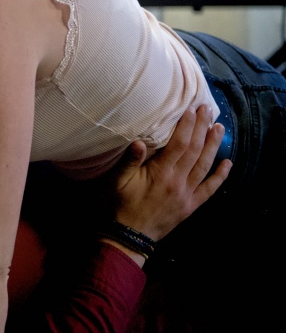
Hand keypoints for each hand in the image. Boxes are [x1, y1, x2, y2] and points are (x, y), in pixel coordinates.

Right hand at [110, 104, 230, 242]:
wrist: (130, 236)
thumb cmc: (120, 204)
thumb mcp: (118, 181)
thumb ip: (130, 160)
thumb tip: (139, 141)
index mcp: (161, 174)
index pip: (179, 144)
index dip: (187, 126)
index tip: (192, 110)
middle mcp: (178, 182)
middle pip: (195, 151)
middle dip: (202, 128)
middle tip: (209, 110)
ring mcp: (187, 194)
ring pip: (205, 166)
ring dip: (213, 146)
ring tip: (220, 128)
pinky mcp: (191, 205)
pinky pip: (210, 189)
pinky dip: (220, 176)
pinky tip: (228, 163)